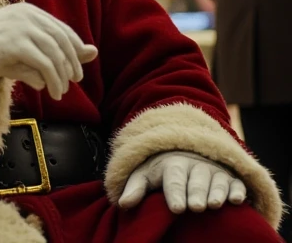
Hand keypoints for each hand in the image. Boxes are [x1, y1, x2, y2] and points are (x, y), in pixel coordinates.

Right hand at [0, 3, 97, 99]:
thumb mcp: (24, 45)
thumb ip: (55, 46)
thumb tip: (94, 52)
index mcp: (28, 11)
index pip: (61, 30)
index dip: (74, 51)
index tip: (76, 71)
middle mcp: (25, 16)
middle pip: (60, 41)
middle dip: (71, 64)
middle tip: (74, 82)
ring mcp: (18, 29)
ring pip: (53, 54)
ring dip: (61, 76)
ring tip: (60, 92)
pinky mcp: (12, 45)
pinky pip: (42, 64)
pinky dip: (50, 80)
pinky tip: (49, 90)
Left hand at [118, 151, 245, 212]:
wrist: (183, 153)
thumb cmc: (160, 172)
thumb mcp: (143, 176)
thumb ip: (134, 189)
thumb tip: (123, 204)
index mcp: (172, 165)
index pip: (173, 179)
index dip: (174, 193)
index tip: (175, 208)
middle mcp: (195, 165)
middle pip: (196, 181)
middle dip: (196, 193)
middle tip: (196, 207)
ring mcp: (214, 171)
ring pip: (217, 181)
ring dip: (217, 192)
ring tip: (214, 205)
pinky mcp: (230, 177)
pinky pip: (236, 183)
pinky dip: (238, 190)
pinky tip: (237, 200)